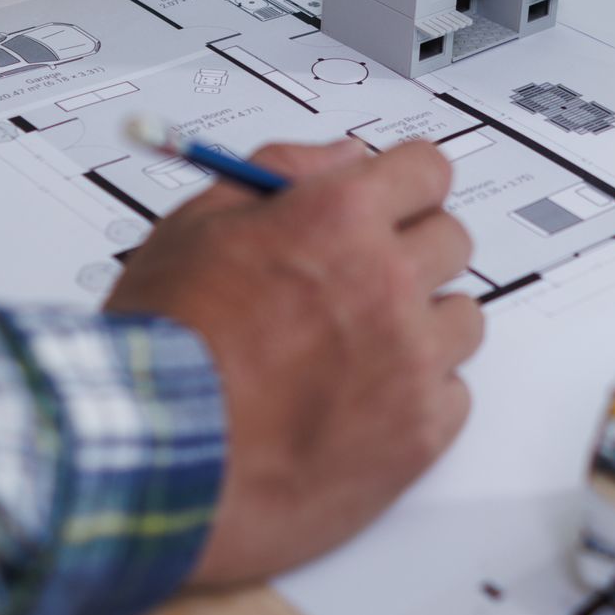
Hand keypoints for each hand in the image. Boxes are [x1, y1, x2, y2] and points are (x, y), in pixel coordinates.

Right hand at [105, 139, 480, 585]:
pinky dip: (417, 399)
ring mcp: (412, 360)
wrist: (151, 456)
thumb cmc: (163, 346)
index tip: (393, 205)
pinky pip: (455, 395)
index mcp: (340, 219)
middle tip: (360, 283)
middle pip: (452, 241)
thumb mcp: (196, 225)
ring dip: (422, 327)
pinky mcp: (420, 434)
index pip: (427, 170)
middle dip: (412, 251)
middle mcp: (389, 282)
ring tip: (356, 354)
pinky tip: (359, 407)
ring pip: (463, 320)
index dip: (404, 186)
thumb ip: (279, 173)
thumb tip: (342, 157)